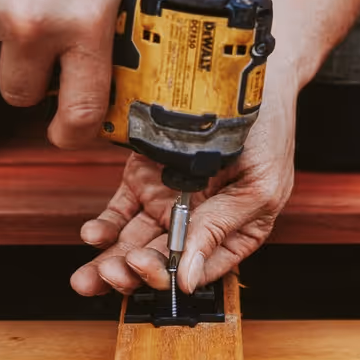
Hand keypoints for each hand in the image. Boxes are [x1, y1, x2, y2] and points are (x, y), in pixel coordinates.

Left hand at [70, 64, 298, 295]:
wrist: (248, 80)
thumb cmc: (268, 132)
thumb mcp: (259, 187)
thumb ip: (220, 230)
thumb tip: (187, 279)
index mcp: (231, 233)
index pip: (195, 271)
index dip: (168, 278)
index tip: (147, 270)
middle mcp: (195, 223)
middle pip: (158, 262)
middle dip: (132, 274)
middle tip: (113, 273)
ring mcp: (167, 202)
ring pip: (132, 244)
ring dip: (110, 263)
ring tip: (92, 274)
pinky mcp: (143, 179)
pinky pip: (118, 212)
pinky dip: (104, 227)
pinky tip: (94, 234)